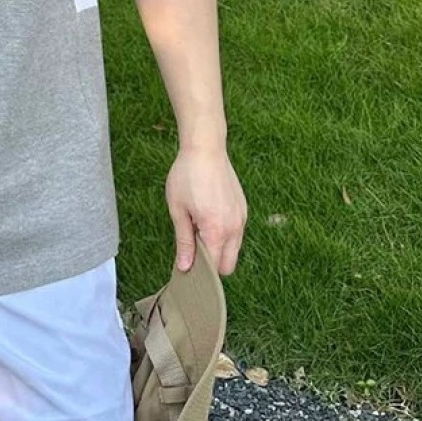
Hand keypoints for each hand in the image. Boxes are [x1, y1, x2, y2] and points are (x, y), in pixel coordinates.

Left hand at [165, 146, 247, 275]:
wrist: (205, 148)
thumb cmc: (187, 177)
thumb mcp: (178, 210)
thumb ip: (183, 241)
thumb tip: (185, 267)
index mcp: (217, 231)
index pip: (215, 268)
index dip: (200, 272)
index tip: (186, 267)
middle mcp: (235, 228)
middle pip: (228, 264)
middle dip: (212, 264)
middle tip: (192, 247)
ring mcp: (241, 218)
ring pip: (234, 249)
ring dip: (219, 247)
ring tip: (198, 227)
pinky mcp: (243, 208)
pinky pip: (236, 232)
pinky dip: (225, 234)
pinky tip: (208, 216)